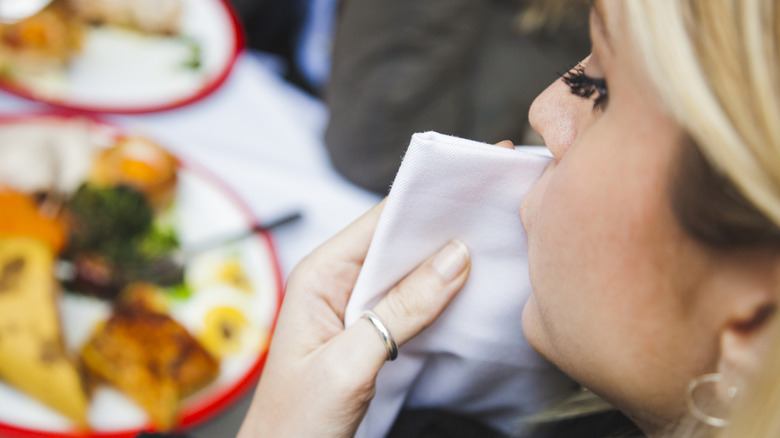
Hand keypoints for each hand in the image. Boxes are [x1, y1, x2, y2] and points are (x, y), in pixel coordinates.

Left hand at [237, 200, 470, 437]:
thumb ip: (401, 310)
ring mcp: (354, 306)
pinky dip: (437, 297)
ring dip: (443, 266)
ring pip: (407, 272)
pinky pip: (409, 302)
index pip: (377, 222)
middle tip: (492, 222)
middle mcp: (336, 282)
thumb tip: (453, 258)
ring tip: (491, 251)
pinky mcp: (370, 331)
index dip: (423, 205)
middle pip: (396, 243)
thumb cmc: (295, 421)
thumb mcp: (349, 363)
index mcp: (319, 274)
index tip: (469, 194)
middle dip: (440, 234)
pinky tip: (467, 293)